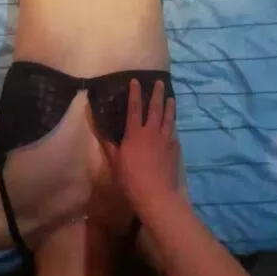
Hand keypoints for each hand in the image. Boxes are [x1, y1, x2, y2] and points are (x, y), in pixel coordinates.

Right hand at [97, 80, 179, 218]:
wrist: (156, 194)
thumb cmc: (130, 179)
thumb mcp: (115, 163)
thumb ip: (110, 146)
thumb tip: (102, 131)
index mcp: (135, 134)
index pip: (134, 109)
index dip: (135, 94)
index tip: (136, 81)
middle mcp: (152, 133)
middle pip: (155, 109)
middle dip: (157, 94)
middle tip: (159, 82)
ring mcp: (165, 141)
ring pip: (169, 119)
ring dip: (170, 107)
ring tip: (171, 98)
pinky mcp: (174, 150)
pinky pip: (174, 134)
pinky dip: (173, 127)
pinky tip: (174, 126)